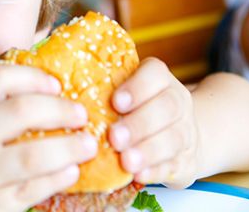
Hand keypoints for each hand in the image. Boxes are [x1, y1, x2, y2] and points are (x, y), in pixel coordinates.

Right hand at [0, 64, 98, 211]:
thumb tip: (41, 94)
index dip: (35, 77)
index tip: (56, 84)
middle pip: (22, 111)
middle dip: (61, 109)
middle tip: (81, 114)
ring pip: (34, 154)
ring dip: (70, 147)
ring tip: (88, 144)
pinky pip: (32, 190)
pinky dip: (58, 179)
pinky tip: (70, 172)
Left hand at [108, 58, 199, 187]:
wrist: (180, 137)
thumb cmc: (140, 111)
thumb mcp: (129, 95)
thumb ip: (105, 91)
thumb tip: (63, 92)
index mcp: (160, 81)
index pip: (155, 74)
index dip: (137, 87)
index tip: (116, 103)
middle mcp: (177, 102)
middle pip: (168, 107)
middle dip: (139, 124)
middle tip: (115, 137)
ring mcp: (185, 132)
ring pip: (173, 138)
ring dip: (148, 151)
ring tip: (126, 161)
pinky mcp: (186, 161)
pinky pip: (174, 165)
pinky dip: (156, 171)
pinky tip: (138, 175)